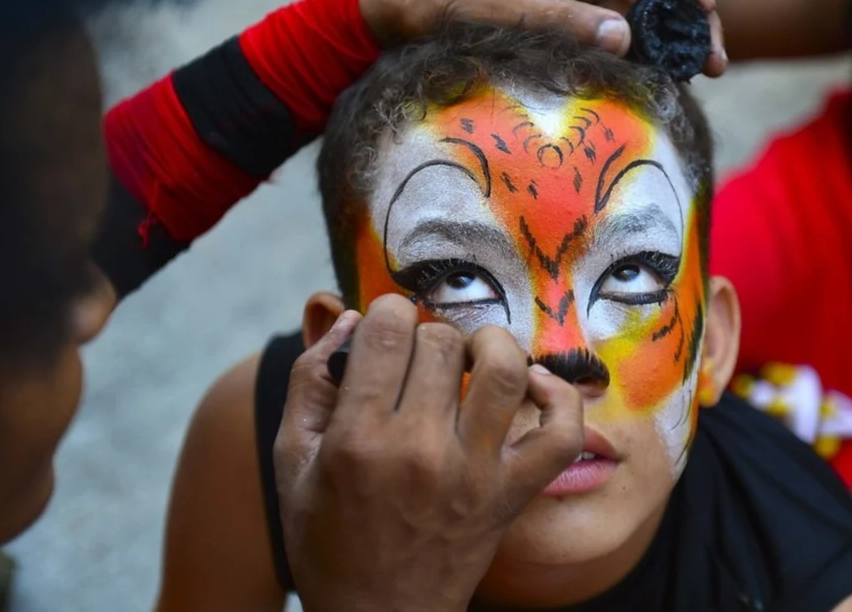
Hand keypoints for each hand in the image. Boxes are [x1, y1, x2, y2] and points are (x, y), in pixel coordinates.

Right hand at [273, 295, 583, 611]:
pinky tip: (532, 385)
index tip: (384, 331)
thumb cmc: (327, 537)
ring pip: (503, 369)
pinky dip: (560, 397)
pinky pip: (561, 433)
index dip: (387, 314)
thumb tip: (349, 317)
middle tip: (417, 361)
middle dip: (426, 335)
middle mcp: (419, 451)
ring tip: (470, 358)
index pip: (389, 330)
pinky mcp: (512, 494)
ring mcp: (474, 473)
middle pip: (441, 342)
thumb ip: (309, 380)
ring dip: (488, 344)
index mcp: (357, 439)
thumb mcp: (290, 460)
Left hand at [359, 0, 726, 74]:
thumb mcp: (495, 8)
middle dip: (694, 15)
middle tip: (711, 63)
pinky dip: (641, 55)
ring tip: (693, 79)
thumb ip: (558, 20)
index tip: (700, 6)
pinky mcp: (568, 19)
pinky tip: (658, 82)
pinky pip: (619, 33)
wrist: (395, 6)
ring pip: (647, 9)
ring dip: (674, 41)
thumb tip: (625, 39)